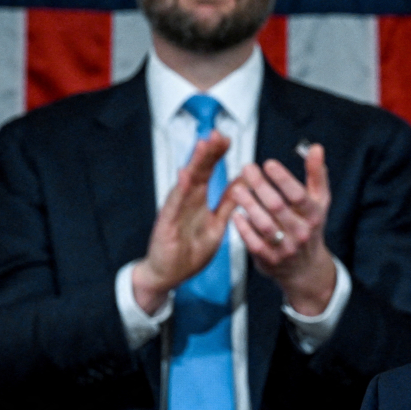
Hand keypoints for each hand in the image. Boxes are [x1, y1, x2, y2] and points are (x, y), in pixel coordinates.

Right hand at [132, 132, 235, 314]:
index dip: (216, 155)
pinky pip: (174, 205)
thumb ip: (228, 204)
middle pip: (198, 172)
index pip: (209, 173)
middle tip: (217, 133)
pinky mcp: (166, 225)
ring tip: (203, 145)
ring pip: (186, 183)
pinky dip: (180, 190)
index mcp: (199, 201)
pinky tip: (185, 175)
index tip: (226, 138)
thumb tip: (244, 183)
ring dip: (195, 163)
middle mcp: (186, 201)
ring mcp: (175, 211)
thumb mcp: (216, 225)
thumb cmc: (190, 251)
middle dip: (208, 152)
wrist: (167, 275)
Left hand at [230, 143, 336, 315]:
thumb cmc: (310, 227)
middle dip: (261, 186)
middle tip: (247, 169)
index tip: (268, 163)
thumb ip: (316, 174)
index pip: (298, 195)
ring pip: (264, 224)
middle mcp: (301, 233)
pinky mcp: (269, 260)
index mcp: (314, 216)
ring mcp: (285, 248)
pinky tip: (236, 214)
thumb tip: (316, 148)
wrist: (306, 268)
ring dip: (249, 205)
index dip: (283, 178)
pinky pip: (254, 242)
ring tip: (237, 189)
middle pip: (278, 206)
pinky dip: (244, 228)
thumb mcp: (319, 201)